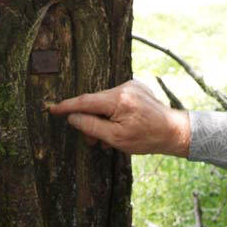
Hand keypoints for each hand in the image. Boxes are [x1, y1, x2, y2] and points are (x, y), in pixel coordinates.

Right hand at [48, 80, 189, 156]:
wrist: (174, 131)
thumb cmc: (147, 138)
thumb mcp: (116, 138)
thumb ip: (92, 126)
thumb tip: (72, 117)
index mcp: (118, 100)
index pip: (85, 101)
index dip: (67, 106)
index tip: (52, 108)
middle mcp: (124, 87)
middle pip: (95, 102)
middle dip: (90, 121)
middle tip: (91, 141)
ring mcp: (131, 85)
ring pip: (105, 102)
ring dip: (102, 118)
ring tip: (108, 138)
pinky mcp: (136, 87)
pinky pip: (115, 99)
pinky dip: (112, 112)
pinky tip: (120, 125)